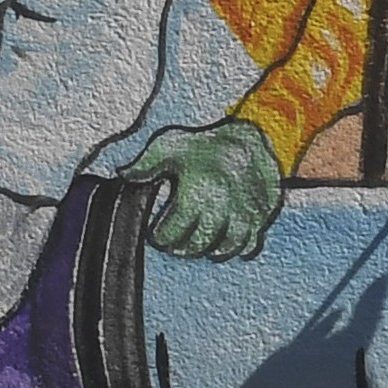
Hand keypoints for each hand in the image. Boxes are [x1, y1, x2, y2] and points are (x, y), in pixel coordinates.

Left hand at [118, 121, 285, 260]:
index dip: (161, 238)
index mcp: (199, 191)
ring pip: (227, 249)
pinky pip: (251, 244)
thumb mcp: (170, 145)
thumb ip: (145, 162)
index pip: (174, 232)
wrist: (251, 135)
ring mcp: (248, 212)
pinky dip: (237, 248)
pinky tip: (224, 240)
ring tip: (198, 243)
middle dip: (182, 248)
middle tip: (174, 244)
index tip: (157, 236)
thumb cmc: (205, 143)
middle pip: (199, 244)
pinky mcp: (264, 215)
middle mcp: (225, 205)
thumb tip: (123, 175)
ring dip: (209, 251)